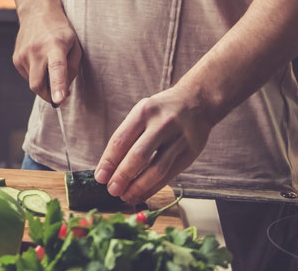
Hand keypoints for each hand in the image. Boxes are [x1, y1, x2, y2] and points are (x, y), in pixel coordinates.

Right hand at [12, 9, 82, 104]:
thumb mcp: (75, 45)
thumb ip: (72, 69)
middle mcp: (36, 50)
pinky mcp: (16, 58)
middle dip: (48, 95)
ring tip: (48, 63)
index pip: (56, 68)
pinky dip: (36, 75)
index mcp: (55, 45)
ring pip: (33, 83)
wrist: (37, 11)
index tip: (58, 100)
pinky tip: (39, 61)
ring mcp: (23, 54)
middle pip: (38, 85)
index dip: (58, 85)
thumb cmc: (60, 30)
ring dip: (43, 81)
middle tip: (58, 95)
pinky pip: (28, 76)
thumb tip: (63, 91)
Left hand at [94, 85, 215, 203]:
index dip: (108, 161)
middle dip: (122, 176)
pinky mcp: (190, 153)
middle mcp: (162, 124)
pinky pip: (169, 176)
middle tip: (112, 190)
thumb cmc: (162, 111)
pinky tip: (142, 194)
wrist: (197, 102)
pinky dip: (154, 188)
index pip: (121, 140)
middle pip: (138, 156)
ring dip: (138, 187)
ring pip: (156, 170)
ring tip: (126, 196)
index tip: (100, 177)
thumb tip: (109, 167)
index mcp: (144, 112)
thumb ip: (128, 136)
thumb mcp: (142, 112)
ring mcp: (179, 139)